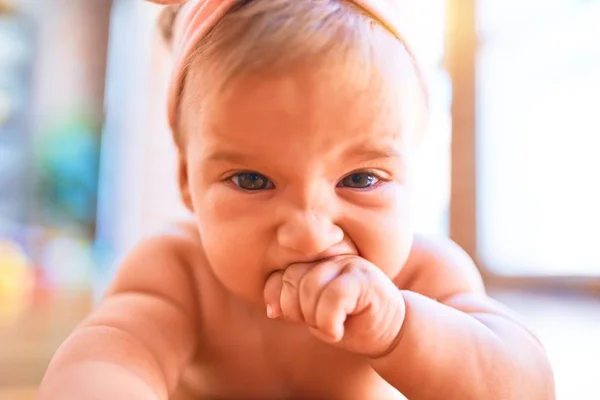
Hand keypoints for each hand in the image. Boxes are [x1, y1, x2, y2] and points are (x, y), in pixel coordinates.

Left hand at [263, 255, 404, 357]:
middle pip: (292, 279)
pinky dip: (329, 324)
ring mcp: (348, 263)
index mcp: (314, 260)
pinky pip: (332, 298)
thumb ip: (291, 302)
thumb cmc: (350, 322)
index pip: (280, 274)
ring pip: (309, 289)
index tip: (297, 318)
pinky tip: (340, 331)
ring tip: (333, 325)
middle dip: (299, 312)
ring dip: (316, 320)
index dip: (280, 300)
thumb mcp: (312, 313)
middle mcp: (330, 255)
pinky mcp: (363, 278)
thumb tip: (271, 309)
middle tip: (320, 323)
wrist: (391, 333)